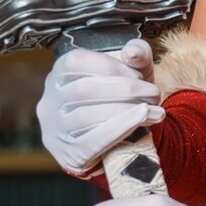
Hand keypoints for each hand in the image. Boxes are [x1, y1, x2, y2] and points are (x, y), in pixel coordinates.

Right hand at [36, 40, 162, 175]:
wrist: (117, 144)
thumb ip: (136, 55)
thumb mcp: (130, 73)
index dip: (110, 66)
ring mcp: (56, 130)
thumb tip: (133, 51)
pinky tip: (142, 120)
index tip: (138, 74)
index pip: (75, 62)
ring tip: (155, 111)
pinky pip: (92, 141)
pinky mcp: (69, 154)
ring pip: (85, 117)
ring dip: (126, 111)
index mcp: (59, 75)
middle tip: (153, 93)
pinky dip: (120, 128)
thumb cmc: (121, 100)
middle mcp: (50, 101)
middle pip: (83, 90)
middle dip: (124, 89)